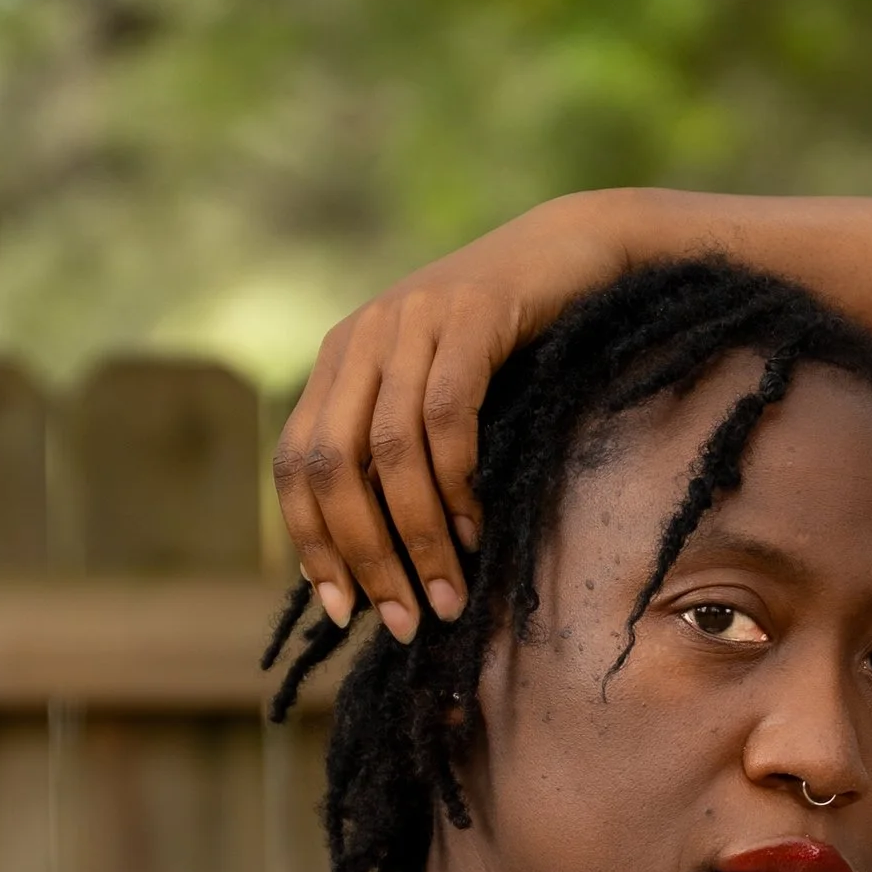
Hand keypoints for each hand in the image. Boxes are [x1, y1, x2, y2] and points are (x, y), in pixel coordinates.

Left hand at [272, 196, 630, 643]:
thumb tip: (375, 560)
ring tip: (448, 594)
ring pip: (390, 451)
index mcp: (340, 360)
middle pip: (331, 464)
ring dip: (416, 537)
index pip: (295, 464)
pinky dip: (456, 483)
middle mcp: (363, 336)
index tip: (342, 610)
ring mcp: (413, 319)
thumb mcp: (436, 394)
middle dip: (364, 554)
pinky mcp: (470, 313)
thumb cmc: (514, 343)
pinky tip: (475, 529)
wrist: (577, 250)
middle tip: (404, 621)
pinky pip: (448, 415)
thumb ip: (398, 453)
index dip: (310, 542)